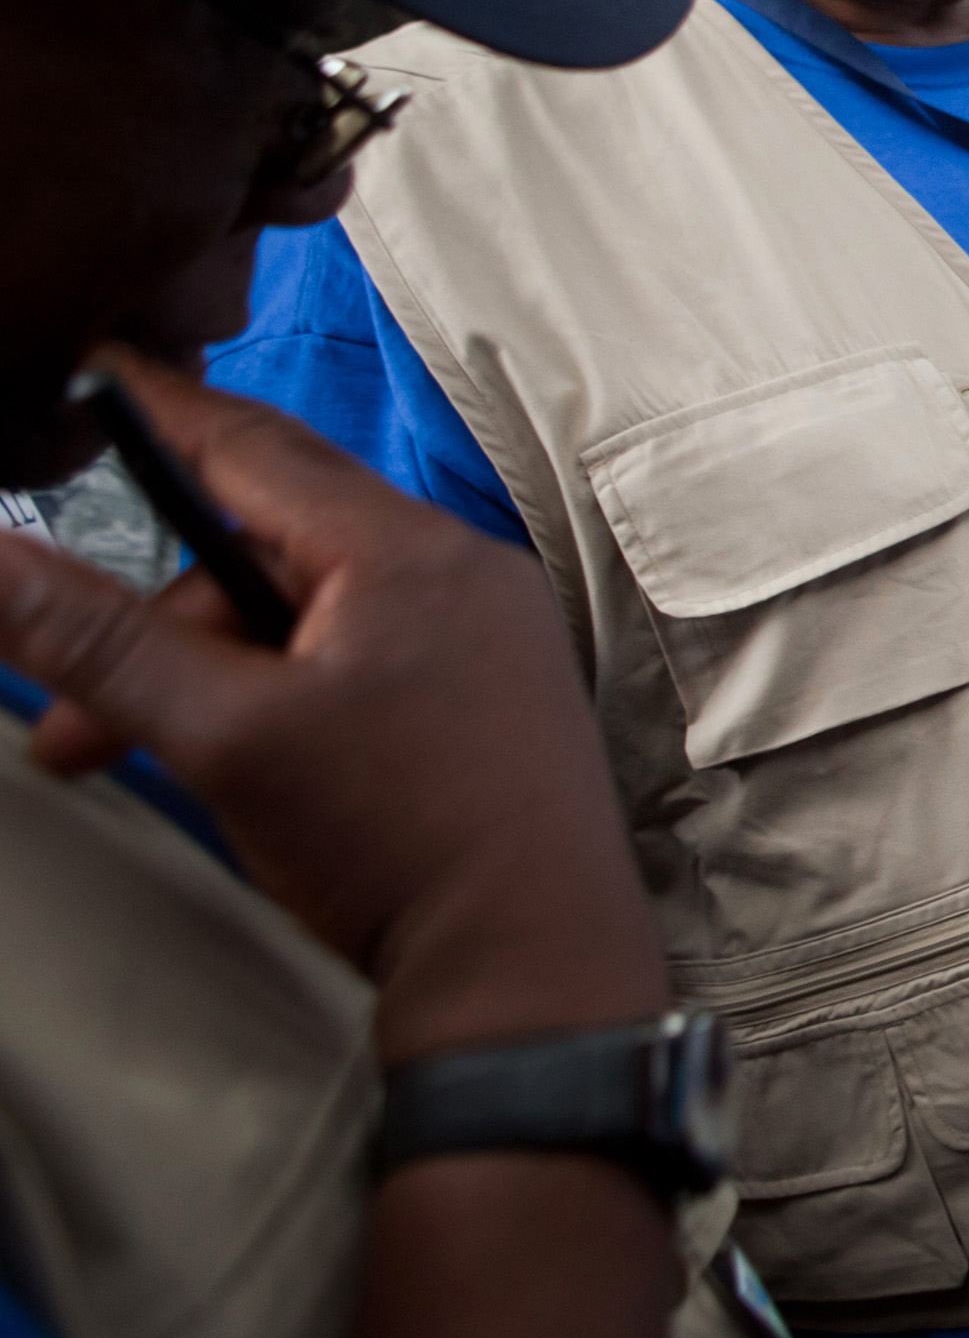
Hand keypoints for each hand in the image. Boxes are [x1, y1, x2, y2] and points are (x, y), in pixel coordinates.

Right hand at [0, 353, 662, 1059]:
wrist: (528, 965)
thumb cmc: (401, 842)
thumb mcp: (222, 734)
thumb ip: (100, 641)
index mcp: (406, 551)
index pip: (255, 446)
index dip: (160, 410)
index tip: (96, 371)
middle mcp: (457, 570)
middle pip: (266, 548)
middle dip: (153, 626)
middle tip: (70, 715)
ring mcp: (480, 633)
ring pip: (302, 616)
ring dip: (204, 678)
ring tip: (130, 760)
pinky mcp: (482, 695)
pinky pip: (354, 657)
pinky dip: (273, 696)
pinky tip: (230, 761)